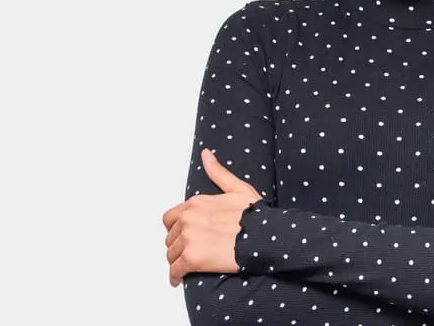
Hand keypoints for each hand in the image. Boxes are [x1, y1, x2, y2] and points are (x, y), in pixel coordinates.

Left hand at [162, 149, 262, 286]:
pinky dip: (175, 277)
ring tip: (186, 267)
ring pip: (171, 254)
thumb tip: (206, 154)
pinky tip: (179, 280)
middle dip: (177, 245)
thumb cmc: (255, 215)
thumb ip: (218, 173)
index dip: (178, 228)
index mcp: (196, 203)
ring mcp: (188, 239)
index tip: (185, 236)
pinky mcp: (191, 259)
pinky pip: (174, 271)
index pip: (171, 218)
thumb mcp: (238, 188)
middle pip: (170, 237)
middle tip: (188, 253)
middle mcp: (188, 219)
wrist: (263, 236)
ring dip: (177, 261)